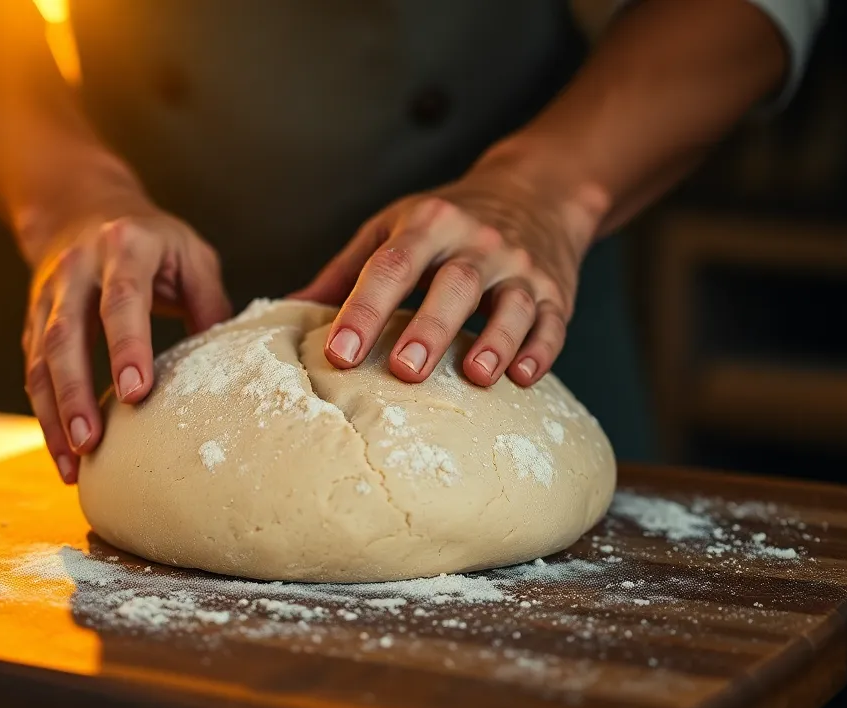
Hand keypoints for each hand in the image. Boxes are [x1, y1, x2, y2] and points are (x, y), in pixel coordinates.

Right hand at [22, 196, 231, 483]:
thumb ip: (209, 303)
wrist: (79, 207)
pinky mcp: (33, 321)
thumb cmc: (152, 240)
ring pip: (41, 359)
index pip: (123, 298)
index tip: (136, 392)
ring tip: (72, 463)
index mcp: (124, 247)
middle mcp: (77, 269)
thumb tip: (231, 367)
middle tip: (92, 442)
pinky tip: (62, 452)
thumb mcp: (191, 254)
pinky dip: (45, 413)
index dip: (127, 345)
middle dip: (76, 393)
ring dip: (53, 414)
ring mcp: (48, 296)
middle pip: (67, 334)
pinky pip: (33, 371)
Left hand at [293, 148, 606, 387]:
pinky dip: (540, 350)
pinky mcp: (556, 292)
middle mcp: (477, 243)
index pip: (391, 266)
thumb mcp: (395, 226)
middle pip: (454, 285)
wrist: (538, 191)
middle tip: (403, 370)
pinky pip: (552, 323)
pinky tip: (522, 377)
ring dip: (495, 340)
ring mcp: (520, 267)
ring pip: (511, 304)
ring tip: (476, 376)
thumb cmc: (449, 219)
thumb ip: (347, 270)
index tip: (339, 351)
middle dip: (430, 328)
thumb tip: (290, 311)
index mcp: (428, 224)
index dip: (364, 309)